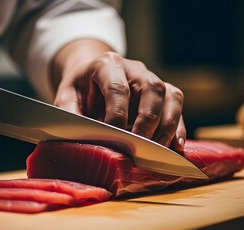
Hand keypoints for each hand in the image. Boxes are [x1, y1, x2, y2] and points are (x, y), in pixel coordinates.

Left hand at [52, 40, 185, 150]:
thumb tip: (78, 135)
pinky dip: (177, 126)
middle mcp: (134, 69)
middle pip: (151, 88)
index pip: (118, 88)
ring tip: (159, 150)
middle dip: (148, 120)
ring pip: (170, 95)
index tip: (114, 138)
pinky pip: (176, 105)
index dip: (118, 115)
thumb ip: (70, 113)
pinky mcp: (162, 92)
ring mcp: (151, 79)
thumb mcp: (66, 97)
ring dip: (167, 124)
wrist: (91, 79)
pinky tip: (174, 146)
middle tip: (140, 146)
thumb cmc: (80, 90)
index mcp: (107, 64)